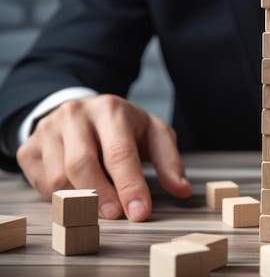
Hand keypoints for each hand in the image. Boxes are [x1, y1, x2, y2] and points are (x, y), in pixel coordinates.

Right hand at [16, 94, 191, 220]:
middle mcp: (76, 115)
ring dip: (80, 200)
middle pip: (83, 164)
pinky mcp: (29, 147)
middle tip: (116, 217)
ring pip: (59, 176)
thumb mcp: (153, 133)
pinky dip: (61, 198)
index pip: (120, 152)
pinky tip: (78, 197)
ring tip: (98, 208)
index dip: (130, 186)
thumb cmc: (123, 126)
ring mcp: (49, 130)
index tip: (139, 212)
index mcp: (111, 109)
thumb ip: (169, 160)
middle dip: (101, 196)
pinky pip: (41, 183)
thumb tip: (182, 188)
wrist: (82, 110)